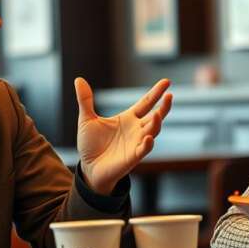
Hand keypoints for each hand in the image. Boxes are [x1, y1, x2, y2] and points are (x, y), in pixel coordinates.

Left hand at [75, 77, 172, 194]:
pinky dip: (147, 144)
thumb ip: (85, 100)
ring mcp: (136, 143)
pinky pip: (143, 150)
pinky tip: (148, 138)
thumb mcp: (86, 119)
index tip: (167, 82)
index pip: (146, 102)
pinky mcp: (132, 157)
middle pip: (155, 116)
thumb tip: (78, 80)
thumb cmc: (90, 145)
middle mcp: (136, 129)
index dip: (156, 92)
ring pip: (152, 132)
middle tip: (170, 96)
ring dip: (156, 123)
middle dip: (164, 107)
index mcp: (128, 118)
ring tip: (158, 114)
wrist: (88, 168)